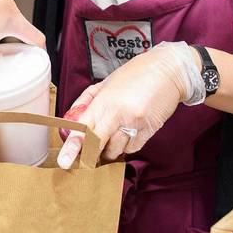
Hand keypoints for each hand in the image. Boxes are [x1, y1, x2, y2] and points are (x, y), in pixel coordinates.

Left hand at [57, 41, 202, 167]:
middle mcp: (120, 114)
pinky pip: (133, 148)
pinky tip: (127, 135)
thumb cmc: (135, 74)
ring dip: (110, 149)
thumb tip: (73, 119)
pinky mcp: (150, 130)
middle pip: (98, 144)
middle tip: (86, 158)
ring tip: (112, 136)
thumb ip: (87, 101)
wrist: (168, 71)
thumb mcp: (106, 83)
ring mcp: (136, 123)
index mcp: (105, 100)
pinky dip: (126, 146)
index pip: (84, 128)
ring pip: (116, 150)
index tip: (64, 160)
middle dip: (90, 155)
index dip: (73, 146)